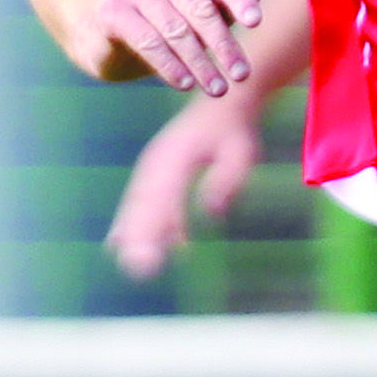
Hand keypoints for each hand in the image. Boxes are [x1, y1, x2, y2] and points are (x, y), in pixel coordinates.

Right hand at [92, 0, 261, 95]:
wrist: (109, 31)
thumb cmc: (169, 16)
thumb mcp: (202, 8)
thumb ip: (227, 0)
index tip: (256, 23)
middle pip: (199, 7)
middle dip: (223, 44)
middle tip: (242, 75)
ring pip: (175, 29)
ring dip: (200, 63)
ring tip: (218, 89)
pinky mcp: (110, 10)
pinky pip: (147, 41)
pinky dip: (170, 65)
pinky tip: (186, 84)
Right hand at [106, 96, 262, 279]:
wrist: (221, 105)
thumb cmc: (233, 131)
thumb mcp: (240, 152)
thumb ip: (227, 180)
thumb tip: (213, 215)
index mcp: (172, 158)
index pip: (157, 199)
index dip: (150, 229)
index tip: (148, 254)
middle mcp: (156, 164)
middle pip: (141, 206)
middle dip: (137, 239)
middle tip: (139, 270)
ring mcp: (153, 170)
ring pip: (139, 206)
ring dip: (136, 236)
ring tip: (136, 268)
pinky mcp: (157, 177)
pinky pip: (148, 205)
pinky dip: (148, 226)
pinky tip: (160, 249)